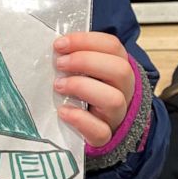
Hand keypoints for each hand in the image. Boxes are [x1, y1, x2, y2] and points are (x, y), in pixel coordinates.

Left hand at [54, 31, 135, 147]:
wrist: (93, 128)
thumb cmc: (84, 93)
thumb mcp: (84, 72)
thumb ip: (75, 58)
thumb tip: (54, 48)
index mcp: (118, 67)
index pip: (112, 46)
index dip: (86, 41)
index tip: (59, 44)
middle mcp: (123, 90)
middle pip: (120, 70)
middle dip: (86, 61)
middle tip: (59, 64)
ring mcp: (116, 115)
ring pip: (113, 100)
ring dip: (82, 87)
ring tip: (58, 86)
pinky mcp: (105, 137)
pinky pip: (100, 131)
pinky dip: (80, 120)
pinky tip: (63, 111)